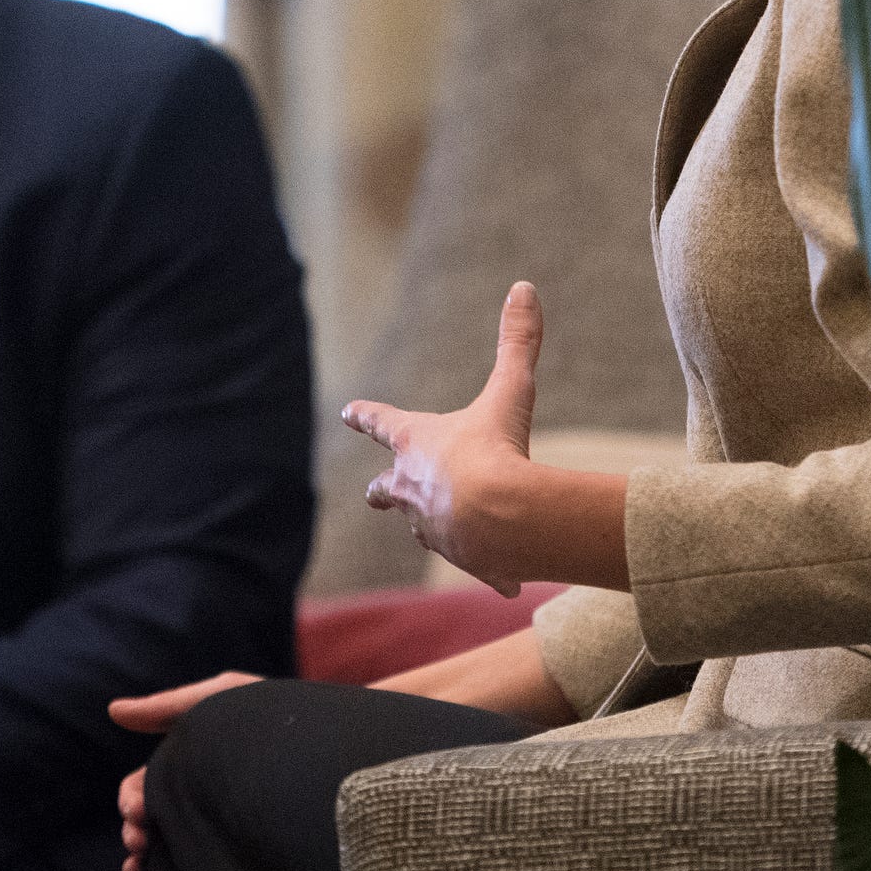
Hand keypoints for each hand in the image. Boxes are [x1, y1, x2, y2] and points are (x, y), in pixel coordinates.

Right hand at [107, 671, 262, 870]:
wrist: (320, 741)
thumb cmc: (268, 712)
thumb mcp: (218, 696)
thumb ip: (167, 706)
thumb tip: (113, 711)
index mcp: (189, 764)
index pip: (145, 787)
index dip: (131, 799)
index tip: (134, 810)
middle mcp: (198, 795)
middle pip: (151, 819)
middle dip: (134, 829)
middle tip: (138, 838)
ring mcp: (215, 822)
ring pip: (167, 845)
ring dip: (144, 855)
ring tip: (140, 864)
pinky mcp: (235, 846)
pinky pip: (192, 865)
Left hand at [343, 281, 543, 595]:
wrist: (504, 518)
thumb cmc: (496, 448)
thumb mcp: (509, 390)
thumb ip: (516, 341)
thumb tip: (523, 288)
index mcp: (418, 444)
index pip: (383, 422)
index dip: (366, 414)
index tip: (346, 411)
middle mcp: (414, 489)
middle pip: (385, 491)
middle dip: (382, 490)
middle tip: (376, 492)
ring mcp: (434, 529)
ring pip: (422, 529)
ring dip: (433, 526)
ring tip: (451, 530)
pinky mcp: (464, 559)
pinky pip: (478, 565)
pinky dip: (490, 568)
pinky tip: (505, 581)